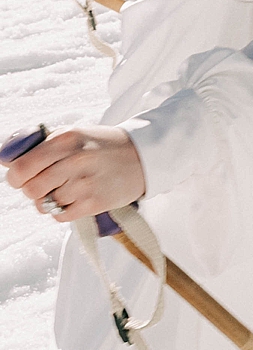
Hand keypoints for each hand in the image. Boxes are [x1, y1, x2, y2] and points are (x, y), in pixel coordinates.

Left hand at [5, 124, 144, 224]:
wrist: (143, 157)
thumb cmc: (105, 146)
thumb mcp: (72, 134)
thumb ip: (42, 144)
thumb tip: (8, 159)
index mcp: (65, 141)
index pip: (22, 167)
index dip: (15, 177)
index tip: (20, 179)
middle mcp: (74, 161)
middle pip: (31, 189)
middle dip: (32, 191)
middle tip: (43, 187)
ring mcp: (86, 184)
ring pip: (46, 204)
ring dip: (49, 201)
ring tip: (64, 192)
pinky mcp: (96, 203)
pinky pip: (62, 216)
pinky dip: (62, 212)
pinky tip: (73, 201)